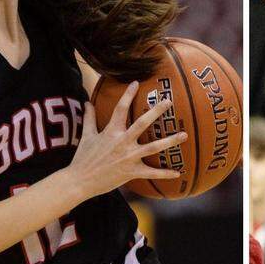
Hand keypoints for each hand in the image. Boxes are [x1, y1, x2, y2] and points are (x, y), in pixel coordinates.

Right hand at [67, 82, 188, 199]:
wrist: (80, 180)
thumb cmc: (83, 157)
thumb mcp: (86, 135)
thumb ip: (89, 117)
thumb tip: (87, 101)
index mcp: (111, 132)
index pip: (120, 108)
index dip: (128, 95)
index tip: (136, 83)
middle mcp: (122, 142)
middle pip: (142, 123)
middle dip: (156, 111)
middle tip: (168, 101)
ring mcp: (128, 157)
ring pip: (153, 147)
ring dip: (170, 141)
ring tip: (184, 134)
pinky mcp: (131, 172)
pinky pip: (151, 173)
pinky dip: (165, 173)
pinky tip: (178, 173)